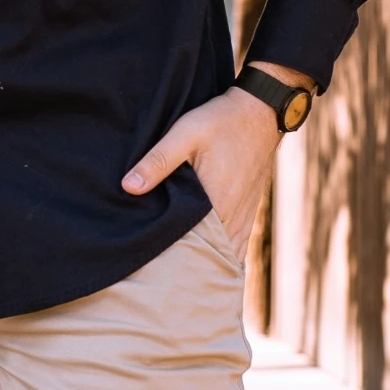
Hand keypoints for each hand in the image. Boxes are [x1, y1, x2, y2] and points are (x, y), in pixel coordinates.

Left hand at [122, 67, 310, 259]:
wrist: (260, 111)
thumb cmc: (221, 121)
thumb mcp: (185, 134)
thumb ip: (157, 161)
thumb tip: (128, 187)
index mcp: (217, 204)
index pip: (195, 248)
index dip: (176, 262)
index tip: (156, 273)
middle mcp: (234, 217)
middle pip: (210, 256)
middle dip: (189, 267)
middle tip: (163, 278)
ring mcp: (245, 216)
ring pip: (226, 253)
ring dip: (206, 260)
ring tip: (180, 272)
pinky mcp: (249, 210)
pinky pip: (237, 243)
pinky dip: (222, 253)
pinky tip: (205, 256)